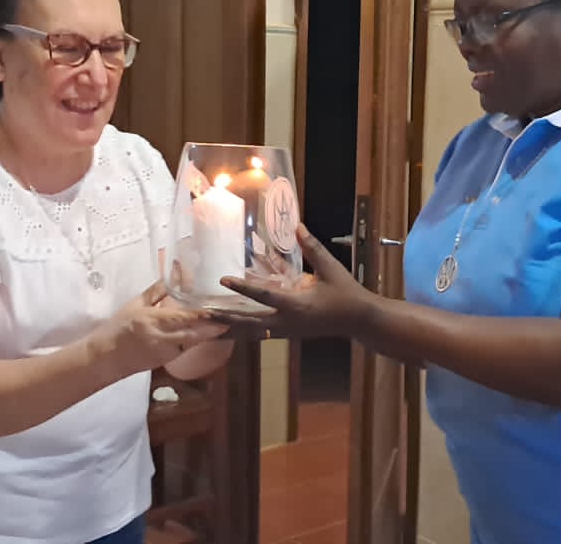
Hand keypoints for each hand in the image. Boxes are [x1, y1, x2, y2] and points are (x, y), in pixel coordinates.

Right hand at [92, 281, 226, 375]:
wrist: (106, 357)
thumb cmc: (118, 327)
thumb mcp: (135, 305)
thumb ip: (156, 292)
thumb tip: (173, 276)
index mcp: (151, 321)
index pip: (180, 318)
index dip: (199, 316)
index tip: (214, 311)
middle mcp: (160, 338)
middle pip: (192, 335)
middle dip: (212, 329)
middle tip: (229, 321)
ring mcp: (164, 352)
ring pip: (192, 343)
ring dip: (208, 335)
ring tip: (223, 324)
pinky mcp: (166, 361)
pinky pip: (186, 349)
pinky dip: (197, 341)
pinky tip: (208, 334)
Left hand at [215, 225, 376, 339]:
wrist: (358, 321)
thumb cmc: (346, 294)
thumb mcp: (330, 269)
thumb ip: (312, 248)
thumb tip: (297, 226)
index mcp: (298, 305)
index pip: (264, 296)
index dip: (243, 288)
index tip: (223, 280)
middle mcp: (288, 321)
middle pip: (250, 323)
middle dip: (226, 319)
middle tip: (202, 314)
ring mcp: (287, 331)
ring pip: (252, 333)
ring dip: (230, 330)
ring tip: (207, 328)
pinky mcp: (288, 333)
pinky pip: (260, 334)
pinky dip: (243, 332)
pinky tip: (228, 330)